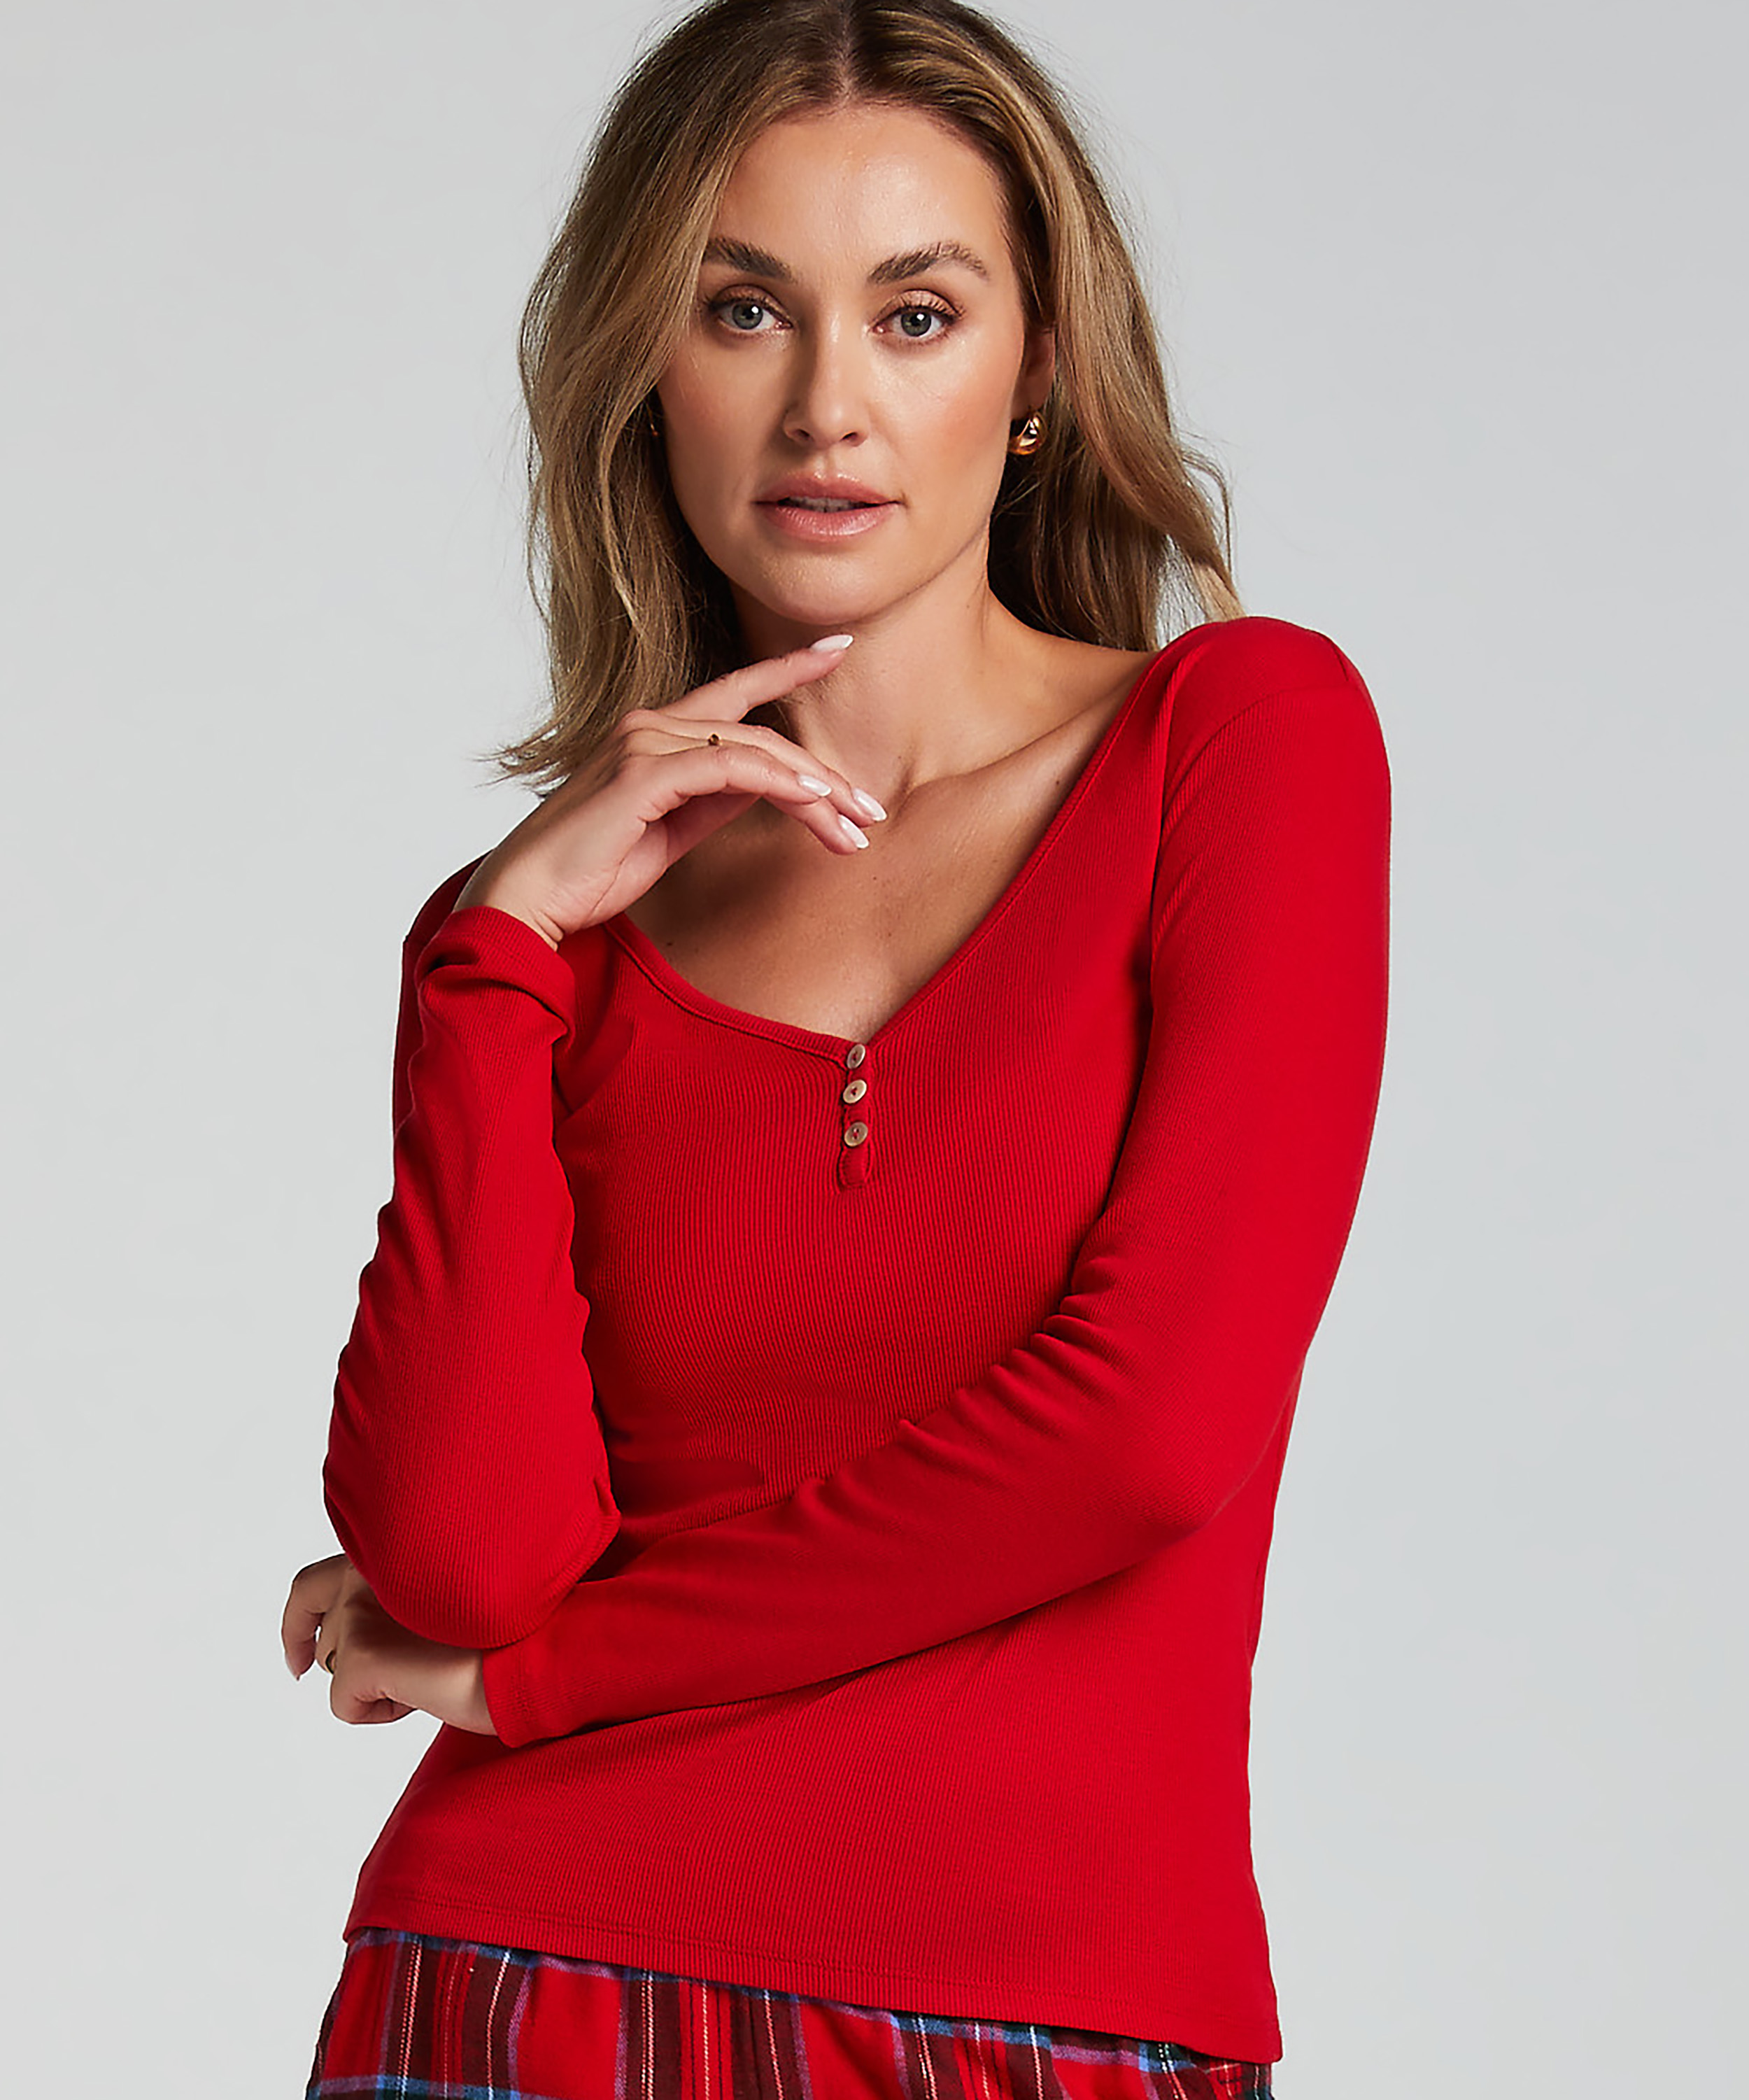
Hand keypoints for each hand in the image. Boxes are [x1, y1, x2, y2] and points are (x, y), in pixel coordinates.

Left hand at [281, 1553, 495, 1735]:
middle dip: (318, 1651)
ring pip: (333, 1668)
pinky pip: (343, 1706)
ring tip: (426, 1674)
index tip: (299, 1654)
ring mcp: (359, 1610)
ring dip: (372, 1682)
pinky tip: (420, 1696)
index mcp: (387, 1550)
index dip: (298, 1620)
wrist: (533, 1651)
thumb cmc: (506, 1629)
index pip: (313, 1582)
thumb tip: (360, 1641)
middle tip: (314, 1676)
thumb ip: (397, 1600)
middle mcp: (366, 1569)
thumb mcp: (441, 1598)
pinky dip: (378, 1712)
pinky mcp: (361, 1654)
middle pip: (317, 1626)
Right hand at [454, 637, 886, 947]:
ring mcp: (642, 744)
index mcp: (654, 735)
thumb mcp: (670, 833)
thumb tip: (767, 788)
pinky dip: (778, 783)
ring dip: (815, 790)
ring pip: (754, 751)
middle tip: (871, 814)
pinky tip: (814, 803)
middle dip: (825, 776)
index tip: (837, 650)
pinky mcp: (640, 774)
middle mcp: (649, 726)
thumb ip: (713, 802)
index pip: (735, 694)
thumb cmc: (589, 872)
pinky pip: (729, 768)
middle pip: (760, 734)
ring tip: (855, 827)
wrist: (527, 901)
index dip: (787, 669)